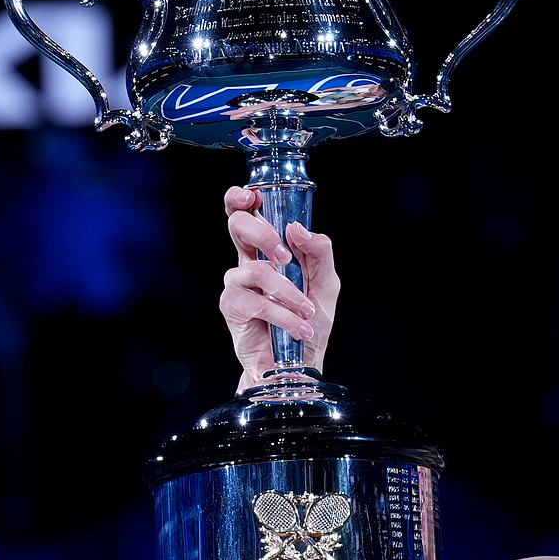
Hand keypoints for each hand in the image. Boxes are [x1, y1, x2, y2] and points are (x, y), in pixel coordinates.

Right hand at [220, 186, 339, 390]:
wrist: (301, 362)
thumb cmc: (310, 321)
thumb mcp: (326, 282)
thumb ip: (319, 252)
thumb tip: (297, 229)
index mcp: (266, 250)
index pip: (244, 214)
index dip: (239, 199)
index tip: (250, 197)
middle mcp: (246, 262)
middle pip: (237, 226)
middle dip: (264, 234)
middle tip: (287, 257)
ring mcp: (236, 284)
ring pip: (257, 270)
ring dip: (289, 292)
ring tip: (307, 311)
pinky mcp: (232, 308)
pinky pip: (258, 302)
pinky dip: (284, 315)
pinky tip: (299, 328)